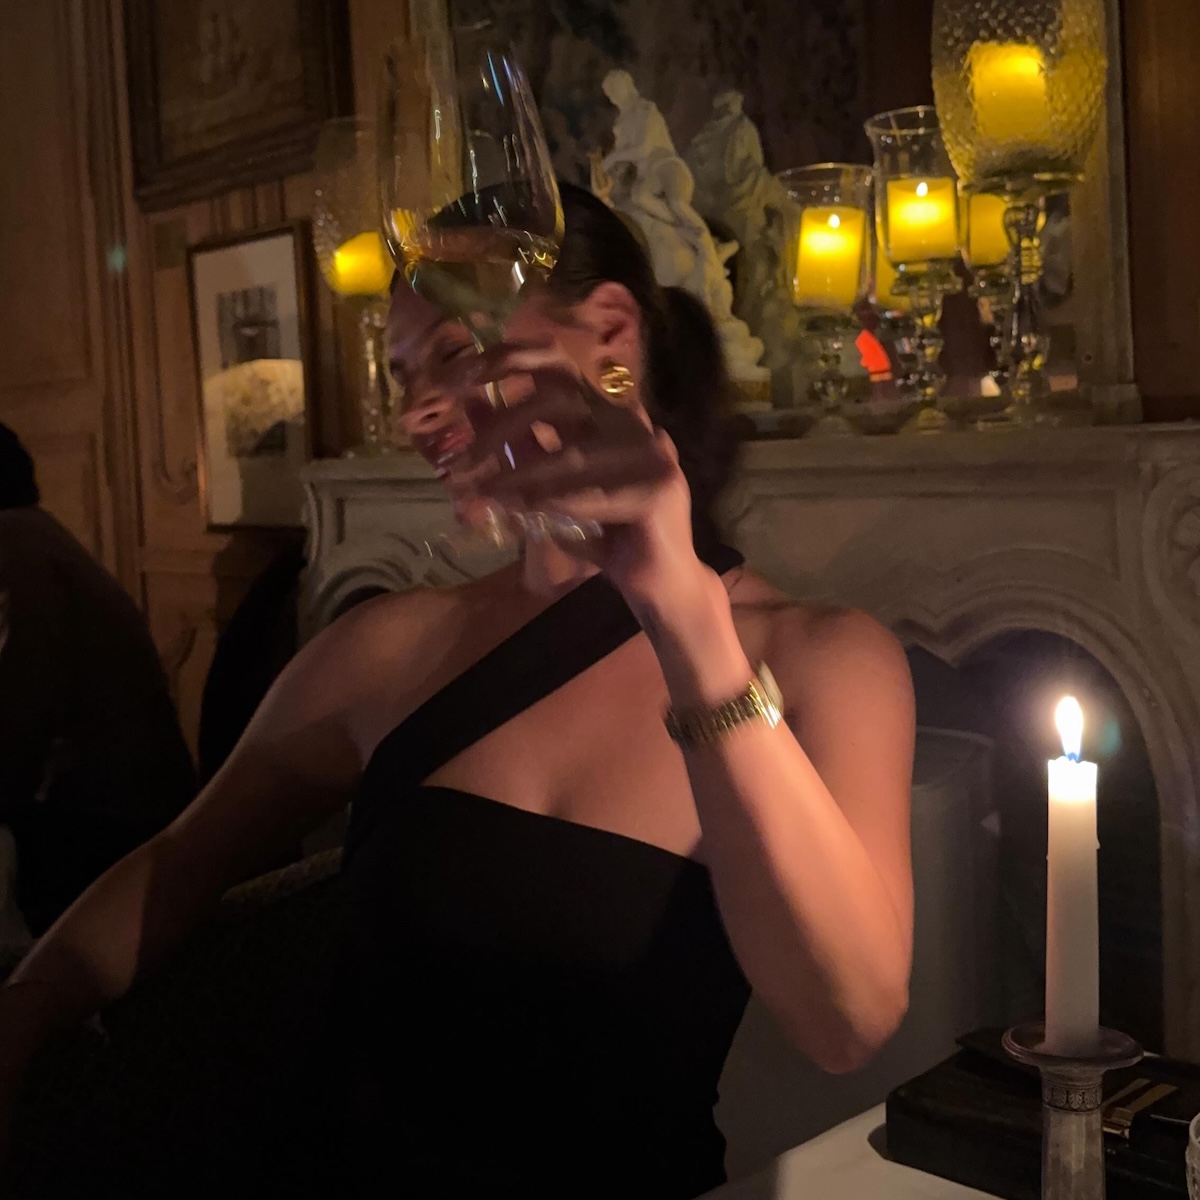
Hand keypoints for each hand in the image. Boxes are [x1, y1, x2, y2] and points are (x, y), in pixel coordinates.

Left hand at [446, 340, 709, 606]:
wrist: (663, 586)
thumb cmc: (608, 535)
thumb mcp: (551, 484)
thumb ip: (520, 445)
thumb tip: (471, 404)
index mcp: (606, 414)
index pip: (557, 364)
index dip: (508, 360)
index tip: (460, 377)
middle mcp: (630, 424)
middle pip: (558, 398)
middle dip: (502, 426)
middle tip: (462, 463)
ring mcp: (650, 455)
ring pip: (571, 454)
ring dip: (519, 476)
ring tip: (483, 495)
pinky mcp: (658, 492)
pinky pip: (594, 495)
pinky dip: (556, 502)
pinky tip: (526, 512)